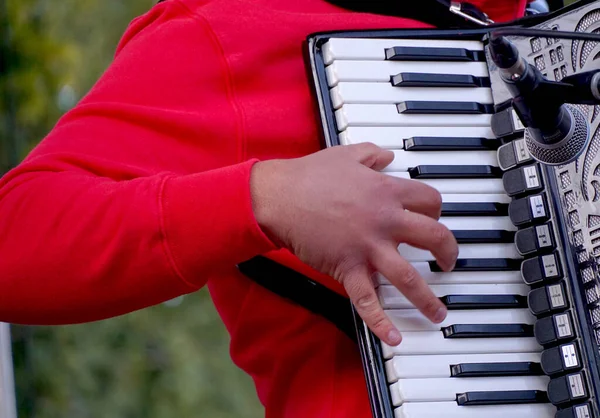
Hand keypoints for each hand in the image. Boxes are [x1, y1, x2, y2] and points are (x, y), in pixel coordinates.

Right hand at [250, 143, 457, 345]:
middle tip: (448, 263)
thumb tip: (387, 156)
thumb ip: (373, 154)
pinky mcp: (348, 267)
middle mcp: (386, 220)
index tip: (434, 219)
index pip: (431, 200)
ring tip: (438, 313)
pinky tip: (394, 338)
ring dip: (428, 299)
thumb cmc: (310, 175)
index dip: (437, 211)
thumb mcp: (347, 154)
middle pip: (435, 237)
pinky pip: (368, 300)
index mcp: (387, 191)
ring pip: (409, 277)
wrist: (279, 197)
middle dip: (449, 253)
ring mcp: (368, 247)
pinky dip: (381, 322)